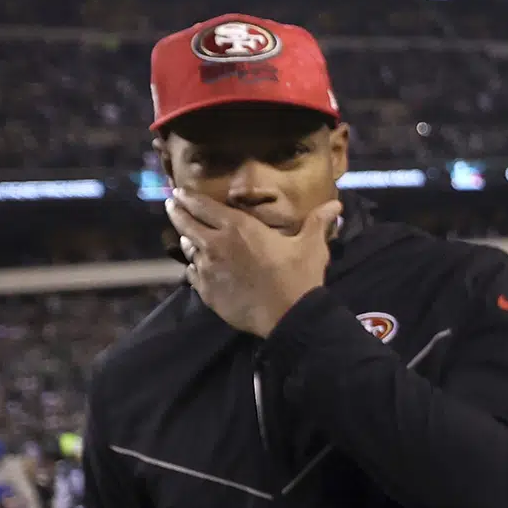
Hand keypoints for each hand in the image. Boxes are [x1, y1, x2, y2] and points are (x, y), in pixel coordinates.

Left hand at [168, 192, 338, 337]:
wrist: (288, 316)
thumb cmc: (298, 276)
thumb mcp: (311, 246)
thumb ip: (318, 223)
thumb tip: (336, 206)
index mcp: (238, 227)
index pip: (202, 206)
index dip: (189, 197)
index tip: (179, 192)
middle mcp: (216, 244)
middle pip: (185, 223)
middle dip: (177, 212)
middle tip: (172, 205)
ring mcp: (208, 269)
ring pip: (187, 249)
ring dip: (186, 241)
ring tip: (187, 239)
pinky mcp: (206, 291)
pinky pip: (192, 274)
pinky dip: (193, 268)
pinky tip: (197, 268)